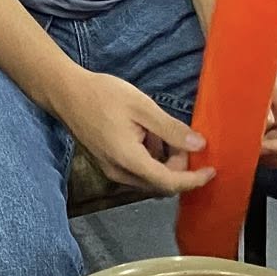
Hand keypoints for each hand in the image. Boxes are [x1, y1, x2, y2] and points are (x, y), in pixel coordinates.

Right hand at [53, 67, 211, 198]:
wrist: (65, 92)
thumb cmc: (102, 94)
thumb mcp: (141, 106)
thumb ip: (170, 129)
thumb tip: (199, 145)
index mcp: (129, 160)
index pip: (169, 183)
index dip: (194, 179)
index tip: (212, 170)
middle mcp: (120, 173)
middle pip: (160, 183)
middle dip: (178, 166)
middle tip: (181, 137)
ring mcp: (111, 171)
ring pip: (149, 178)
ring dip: (164, 161)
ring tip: (161, 131)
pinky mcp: (107, 164)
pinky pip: (137, 171)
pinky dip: (150, 158)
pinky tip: (145, 134)